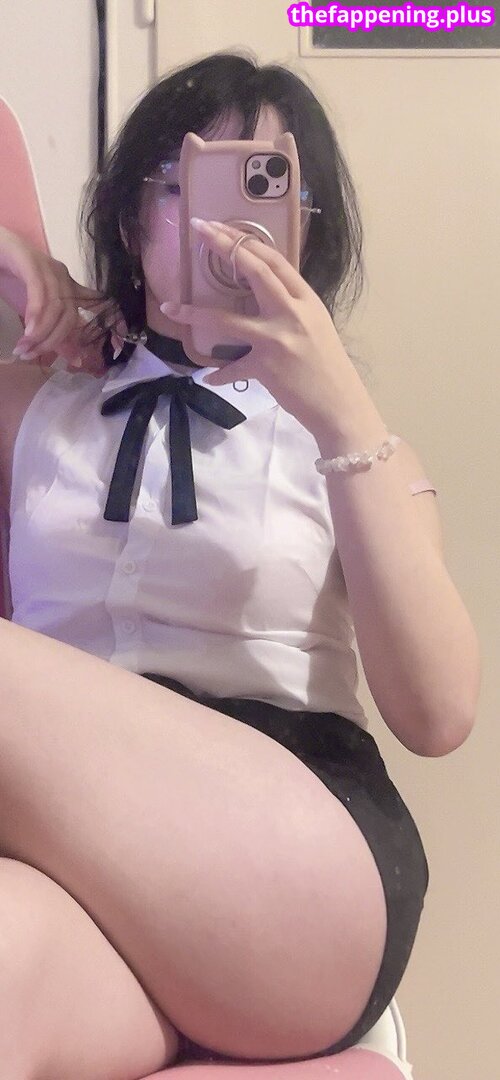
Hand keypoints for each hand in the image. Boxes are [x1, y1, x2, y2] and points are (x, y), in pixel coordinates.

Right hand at [0, 226, 124, 375]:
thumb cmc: (7, 277)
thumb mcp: (31, 309)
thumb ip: (51, 331)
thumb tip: (74, 359)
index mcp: (67, 286)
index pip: (95, 305)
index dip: (111, 323)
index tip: (117, 346)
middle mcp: (62, 275)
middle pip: (70, 315)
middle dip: (52, 340)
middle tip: (31, 354)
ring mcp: (47, 266)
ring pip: (56, 306)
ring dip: (40, 332)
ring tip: (24, 347)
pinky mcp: (29, 260)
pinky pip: (40, 293)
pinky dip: (35, 315)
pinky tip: (27, 330)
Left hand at [160, 219, 365, 436]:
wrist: (339, 405)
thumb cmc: (328, 366)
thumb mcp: (316, 326)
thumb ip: (292, 308)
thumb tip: (267, 296)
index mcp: (306, 300)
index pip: (274, 260)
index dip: (246, 240)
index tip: (222, 227)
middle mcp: (292, 313)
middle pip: (253, 271)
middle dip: (223, 246)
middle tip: (199, 228)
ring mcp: (276, 339)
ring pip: (227, 319)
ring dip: (195, 313)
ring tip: (171, 308)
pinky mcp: (265, 367)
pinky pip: (233, 368)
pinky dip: (220, 374)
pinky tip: (209, 378)